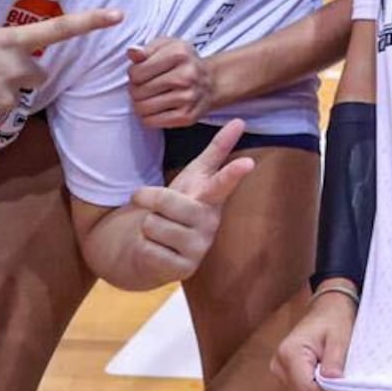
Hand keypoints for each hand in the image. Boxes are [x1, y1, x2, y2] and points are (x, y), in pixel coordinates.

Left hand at [93, 121, 253, 288]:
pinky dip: (143, 246)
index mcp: (212, 199)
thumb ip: (217, 151)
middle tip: (148, 201)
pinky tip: (156, 249)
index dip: (234, 172)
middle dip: (150, 199)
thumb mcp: (194, 177)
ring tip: (159, 230)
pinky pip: (148, 247)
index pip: (223, 182)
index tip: (248, 161)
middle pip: (168, 201)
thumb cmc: (178, 206)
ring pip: (153, 224)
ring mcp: (198, 249)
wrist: (155, 246)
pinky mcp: (181, 270)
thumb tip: (239, 120)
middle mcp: (209, 225)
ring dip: (146, 225)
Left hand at [128, 36, 214, 127]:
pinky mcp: (187, 116)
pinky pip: (151, 122)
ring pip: (143, 108)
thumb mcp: (166, 46)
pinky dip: (148, 117)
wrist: (209, 83)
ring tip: (149, 97)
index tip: (142, 73)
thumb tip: (132, 51)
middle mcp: (186, 76)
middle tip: (145, 86)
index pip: (137, 72)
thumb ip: (146, 49)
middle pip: (138, 91)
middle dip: (136, 90)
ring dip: (140, 104)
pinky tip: (155, 108)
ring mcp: (188, 98)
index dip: (133, 74)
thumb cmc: (182, 63)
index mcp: (179, 54)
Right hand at [276, 288, 357, 390]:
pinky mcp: (284, 373)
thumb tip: (332, 382)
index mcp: (290, 353)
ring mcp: (279, 370)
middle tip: (339, 374)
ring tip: (332, 370)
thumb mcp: (339, 337)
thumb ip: (334, 360)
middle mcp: (279, 364)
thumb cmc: (334, 319)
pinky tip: (325, 372)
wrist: (327, 308)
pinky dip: (317, 388)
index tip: (341, 380)